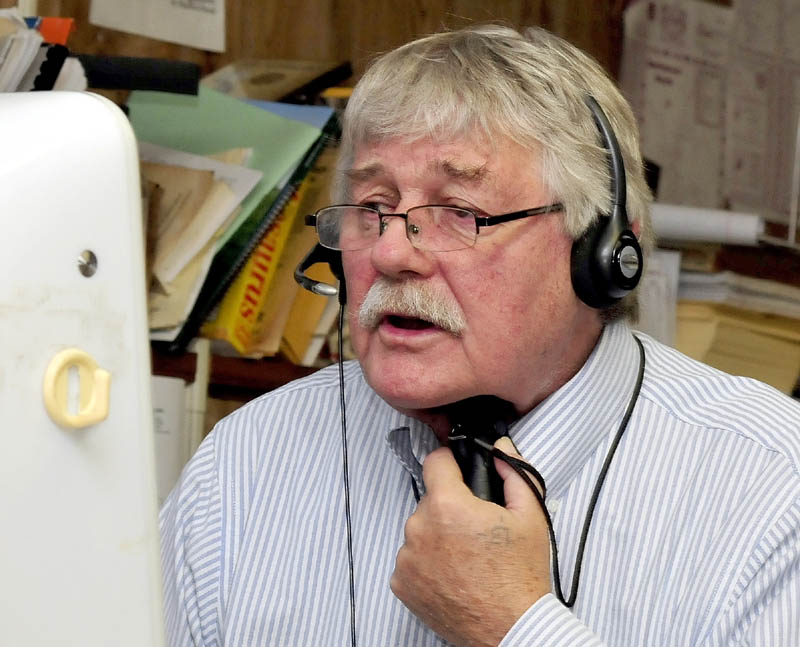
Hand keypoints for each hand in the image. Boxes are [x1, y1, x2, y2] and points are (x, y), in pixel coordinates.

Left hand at [390, 437, 550, 645]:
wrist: (510, 629)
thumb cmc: (519, 578)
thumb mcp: (530, 516)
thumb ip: (515, 472)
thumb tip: (501, 450)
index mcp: (448, 506)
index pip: (435, 461)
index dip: (450, 462)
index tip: (458, 472)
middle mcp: (420, 528)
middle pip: (430, 499)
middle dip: (450, 507)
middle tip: (475, 528)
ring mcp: (408, 557)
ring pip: (421, 529)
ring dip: (438, 536)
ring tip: (467, 556)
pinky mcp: (402, 583)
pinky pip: (412, 558)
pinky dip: (428, 562)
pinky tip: (453, 573)